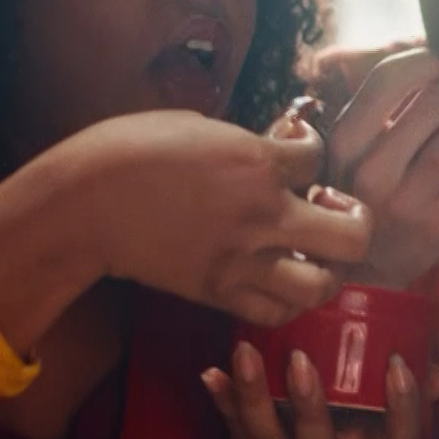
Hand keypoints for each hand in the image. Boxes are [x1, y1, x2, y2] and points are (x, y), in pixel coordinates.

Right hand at [49, 109, 371, 327]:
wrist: (83, 204)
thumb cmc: (130, 151)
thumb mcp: (198, 126)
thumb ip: (246, 143)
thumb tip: (276, 147)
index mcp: (256, 162)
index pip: (319, 155)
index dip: (313, 147)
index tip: (296, 146)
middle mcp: (261, 216)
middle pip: (352, 237)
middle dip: (355, 223)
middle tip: (334, 213)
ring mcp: (241, 261)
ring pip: (321, 287)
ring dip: (327, 271)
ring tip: (313, 256)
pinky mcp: (217, 292)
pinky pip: (274, 312)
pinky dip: (286, 301)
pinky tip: (279, 280)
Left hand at [201, 341, 438, 438]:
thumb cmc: (343, 431)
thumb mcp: (377, 423)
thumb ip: (408, 397)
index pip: (396, 437)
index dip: (401, 405)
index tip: (397, 365)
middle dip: (309, 404)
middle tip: (300, 360)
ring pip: (264, 432)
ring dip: (252, 393)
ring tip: (245, 352)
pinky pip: (230, 423)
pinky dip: (219, 397)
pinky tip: (209, 373)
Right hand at [327, 48, 438, 289]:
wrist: (360, 275)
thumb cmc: (361, 198)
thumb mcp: (349, 153)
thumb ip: (377, 111)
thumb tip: (428, 55)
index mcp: (345, 143)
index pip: (388, 79)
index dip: (425, 59)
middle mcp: (372, 169)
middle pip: (436, 102)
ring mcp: (407, 198)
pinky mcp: (438, 223)